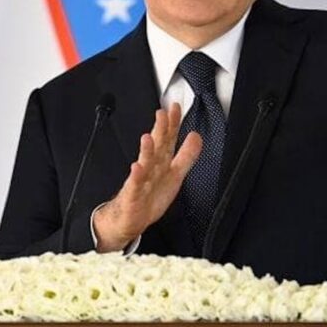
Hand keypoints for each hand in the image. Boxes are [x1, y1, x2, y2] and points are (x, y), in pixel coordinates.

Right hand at [93, 103, 201, 251]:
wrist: (130, 219)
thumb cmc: (150, 196)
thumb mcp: (174, 174)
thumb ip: (186, 155)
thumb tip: (196, 136)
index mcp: (161, 162)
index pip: (167, 139)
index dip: (173, 124)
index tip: (175, 107)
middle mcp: (150, 168)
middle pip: (156, 147)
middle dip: (159, 130)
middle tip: (162, 114)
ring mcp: (140, 180)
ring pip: (145, 164)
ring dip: (147, 150)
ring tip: (149, 137)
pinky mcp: (132, 196)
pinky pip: (134, 186)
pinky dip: (135, 177)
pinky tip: (136, 168)